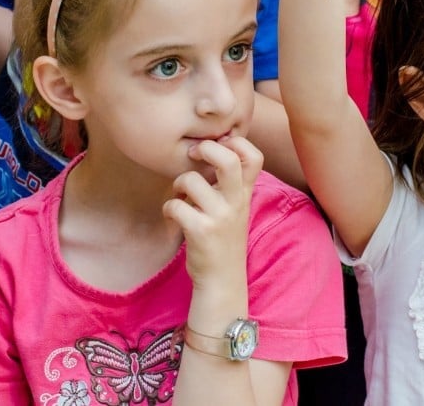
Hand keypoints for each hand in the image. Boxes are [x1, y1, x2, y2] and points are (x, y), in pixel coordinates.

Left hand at [163, 137, 262, 288]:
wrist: (222, 280)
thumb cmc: (223, 239)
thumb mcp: (235, 208)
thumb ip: (229, 183)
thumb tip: (210, 148)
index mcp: (245, 194)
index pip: (254, 156)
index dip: (236, 142)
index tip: (218, 145)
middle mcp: (236, 202)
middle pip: (228, 160)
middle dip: (206, 149)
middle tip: (193, 154)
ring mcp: (219, 217)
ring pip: (190, 180)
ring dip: (178, 184)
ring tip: (179, 195)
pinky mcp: (201, 231)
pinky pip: (175, 205)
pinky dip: (168, 208)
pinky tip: (173, 216)